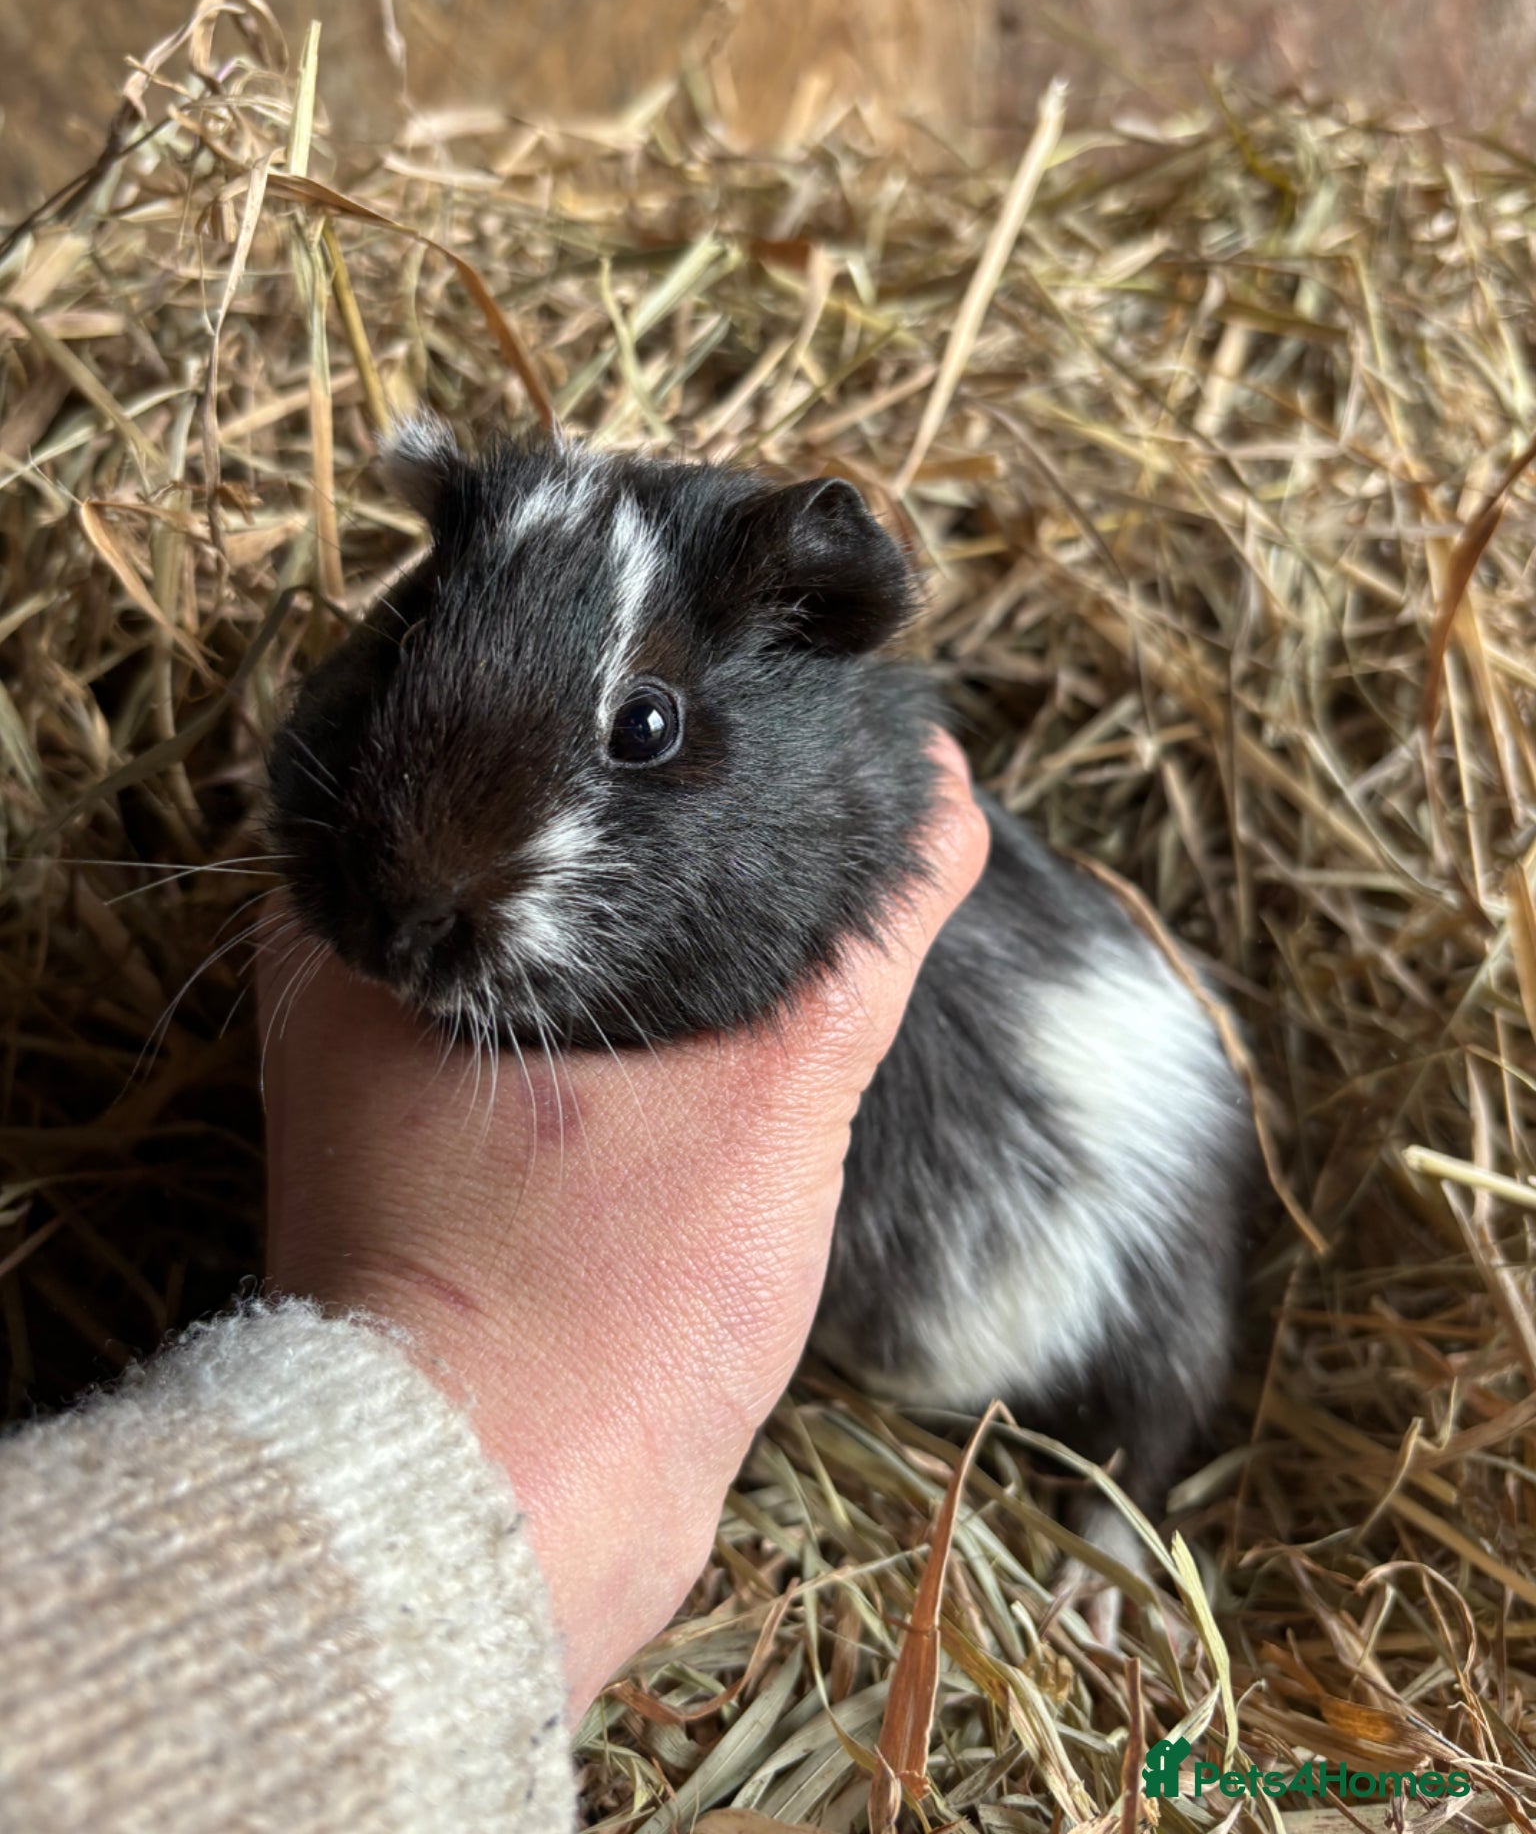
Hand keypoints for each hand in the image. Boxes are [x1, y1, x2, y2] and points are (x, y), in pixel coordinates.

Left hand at [259, 734, 988, 1711]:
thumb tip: (946, 796)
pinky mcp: (414, 1158)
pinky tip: (726, 1008)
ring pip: (539, 945)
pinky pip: (533, 1036)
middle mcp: (338, 982)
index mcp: (362, 921)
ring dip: (653, 929)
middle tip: (788, 777)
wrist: (501, 1532)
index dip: (635, 717)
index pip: (503, 745)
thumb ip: (858, 941)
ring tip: (781, 879)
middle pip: (525, 842)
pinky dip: (625, 1016)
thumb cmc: (598, 1310)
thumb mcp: (764, 1099)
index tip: (752, 695)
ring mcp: (365, 1074)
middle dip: (655, 827)